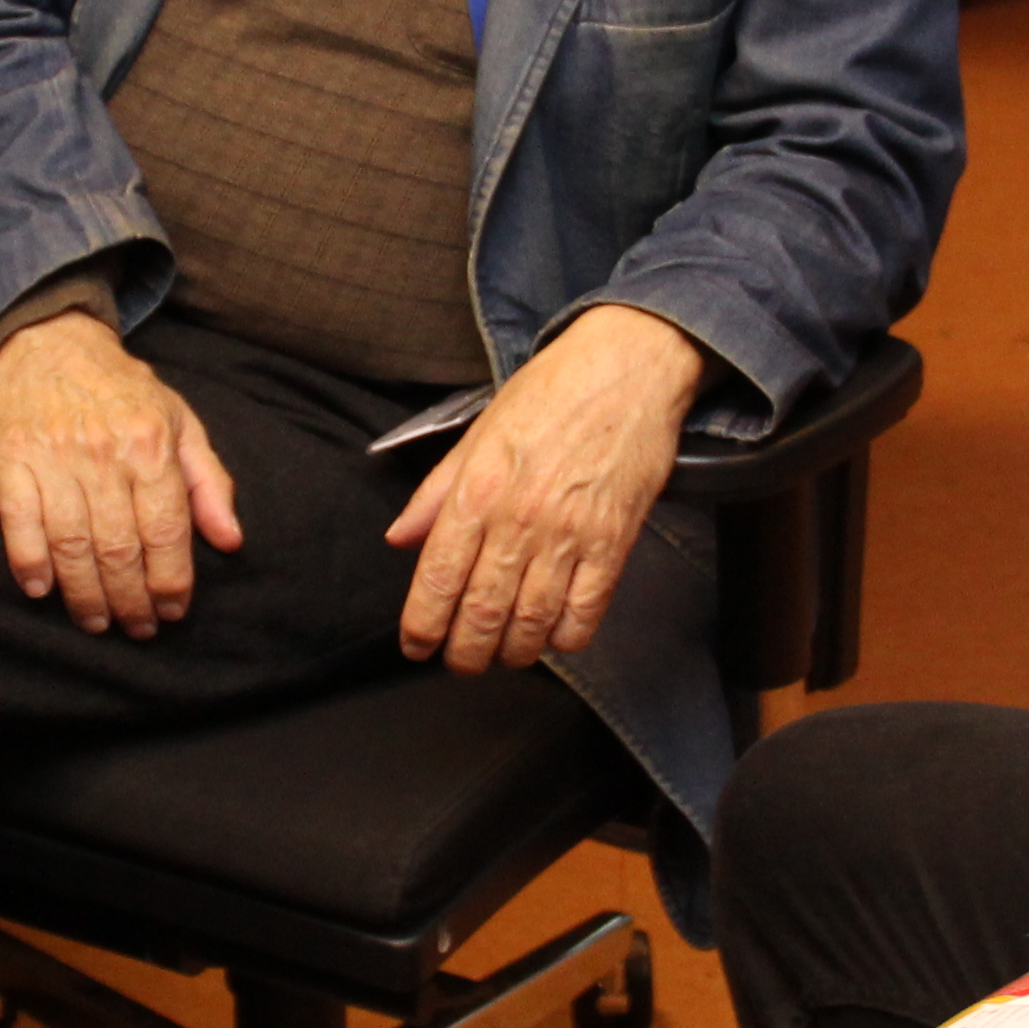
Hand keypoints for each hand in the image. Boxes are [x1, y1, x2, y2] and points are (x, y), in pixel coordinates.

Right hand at [0, 310, 242, 637]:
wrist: (53, 343)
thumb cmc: (125, 392)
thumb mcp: (183, 423)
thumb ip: (210, 482)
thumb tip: (230, 540)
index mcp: (152, 444)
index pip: (166, 530)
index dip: (170, 581)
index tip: (172, 611)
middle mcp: (104, 452)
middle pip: (118, 548)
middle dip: (130, 600)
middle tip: (136, 628)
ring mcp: (54, 455)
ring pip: (70, 543)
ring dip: (84, 594)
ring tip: (96, 621)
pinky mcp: (11, 456)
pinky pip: (18, 520)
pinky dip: (29, 562)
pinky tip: (42, 591)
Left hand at [384, 306, 706, 672]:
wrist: (628, 366)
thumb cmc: (552, 392)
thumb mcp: (478, 432)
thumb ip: (436, 492)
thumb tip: (401, 538)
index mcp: (477, 490)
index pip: (437, 578)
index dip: (422, 627)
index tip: (417, 647)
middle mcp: (518, 519)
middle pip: (482, 614)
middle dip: (464, 653)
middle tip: (460, 661)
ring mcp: (570, 535)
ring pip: (530, 624)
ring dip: (512, 653)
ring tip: (503, 653)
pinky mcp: (615, 543)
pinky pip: (585, 614)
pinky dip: (564, 638)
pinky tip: (553, 634)